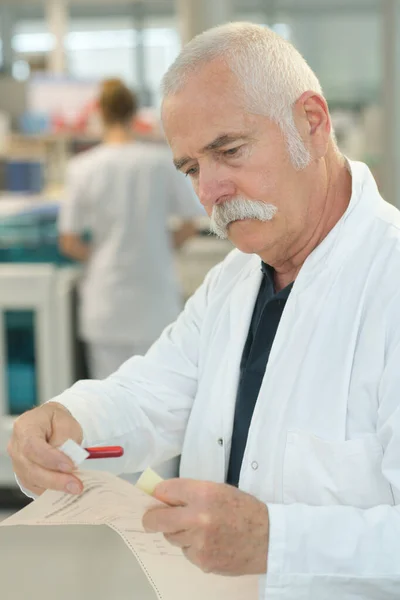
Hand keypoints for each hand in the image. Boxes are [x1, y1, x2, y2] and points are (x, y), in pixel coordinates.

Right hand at [7, 402, 83, 496]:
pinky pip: (35, 487)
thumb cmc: (57, 422)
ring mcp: (18, 462)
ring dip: (55, 487)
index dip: (51, 459)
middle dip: (55, 479)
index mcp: (26, 426)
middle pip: (31, 468)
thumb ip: (66, 440)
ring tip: (74, 487)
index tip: (70, 466)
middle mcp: (16, 446)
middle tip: (75, 485)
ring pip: (32, 481)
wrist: (50, 424)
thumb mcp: (67, 423)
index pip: (33, 446)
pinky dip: (51, 490)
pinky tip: (65, 489)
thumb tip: (67, 460)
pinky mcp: (24, 475)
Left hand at [142, 478, 268, 575]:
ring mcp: (199, 542)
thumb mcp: (219, 490)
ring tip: (199, 529)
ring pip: (171, 537)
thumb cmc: (245, 510)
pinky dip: (192, 547)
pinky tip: (210, 542)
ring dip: (178, 533)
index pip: (165, 491)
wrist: (268, 539)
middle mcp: (198, 517)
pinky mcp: (202, 561)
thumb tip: (164, 497)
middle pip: (157, 519)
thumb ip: (192, 493)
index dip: (159, 494)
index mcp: (203, 493)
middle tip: (151, 519)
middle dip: (152, 519)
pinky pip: (185, 552)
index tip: (157, 498)